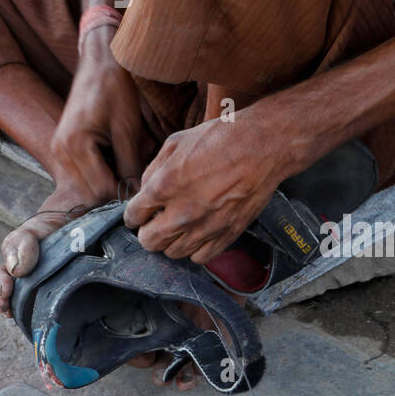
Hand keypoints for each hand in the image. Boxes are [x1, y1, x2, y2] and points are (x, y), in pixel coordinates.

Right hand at [50, 26, 152, 193]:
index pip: (102, 188)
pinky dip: (100, 171)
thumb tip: (136, 192)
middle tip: (138, 175)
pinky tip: (115, 157)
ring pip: (86, 185)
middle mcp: (61, 151)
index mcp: (75, 145)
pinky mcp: (63, 146)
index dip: (125, 192)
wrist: (99, 62)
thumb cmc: (115, 89)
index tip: (144, 187)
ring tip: (127, 164)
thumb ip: (130, 164)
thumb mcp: (127, 128)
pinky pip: (82, 172)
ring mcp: (59, 149)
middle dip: (115, 188)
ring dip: (107, 181)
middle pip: (91, 191)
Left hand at [122, 107, 299, 265]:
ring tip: (176, 226)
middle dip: (147, 232)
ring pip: (173, 252)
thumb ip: (154, 170)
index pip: (133, 216)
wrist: (261, 146)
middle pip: (149, 241)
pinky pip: (201, 257)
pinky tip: (196, 233)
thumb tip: (144, 191)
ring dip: (170, 241)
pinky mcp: (227, 235)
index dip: (132, 214)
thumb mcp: (176, 142)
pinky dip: (194, 248)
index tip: (137, 213)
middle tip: (153, 221)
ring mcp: (206, 227)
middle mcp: (182, 213)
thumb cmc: (220, 138)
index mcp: (164, 186)